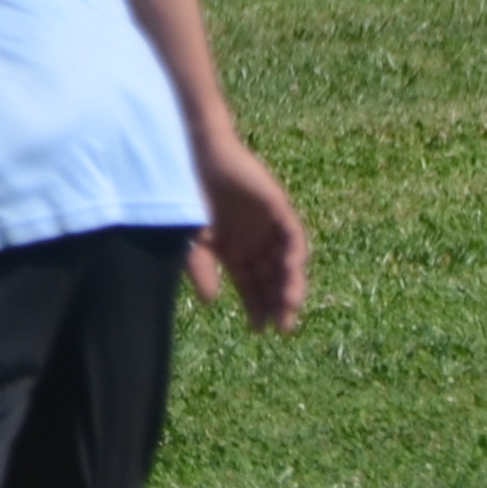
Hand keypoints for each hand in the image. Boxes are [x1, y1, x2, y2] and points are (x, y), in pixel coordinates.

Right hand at [188, 130, 306, 332]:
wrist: (200, 158)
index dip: (257, 307)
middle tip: (283, 325)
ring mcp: (269, 227)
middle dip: (277, 302)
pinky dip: (295, 253)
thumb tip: (212, 303)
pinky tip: (291, 270)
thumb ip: (201, 269)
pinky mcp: (279, 208)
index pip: (252, 287)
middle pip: (273, 280)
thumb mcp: (192, 240)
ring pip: (287, 262)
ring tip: (289, 304)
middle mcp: (256, 244)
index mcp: (236, 254)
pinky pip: (294, 235)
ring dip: (290, 284)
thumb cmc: (191, 197)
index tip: (260, 329)